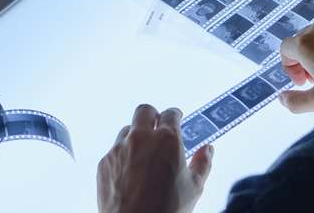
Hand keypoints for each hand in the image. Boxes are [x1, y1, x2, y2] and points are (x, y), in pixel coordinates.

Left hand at [98, 105, 213, 212]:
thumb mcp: (194, 187)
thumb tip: (207, 150)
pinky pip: (115, 150)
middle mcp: (141, 138)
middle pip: (144, 111)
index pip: (171, 114)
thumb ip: (203, 163)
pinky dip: (124, 155)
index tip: (176, 118)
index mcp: (167, 140)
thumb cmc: (166, 210)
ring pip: (127, 130)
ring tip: (145, 155)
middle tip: (158, 127)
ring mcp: (119, 149)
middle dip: (153, 115)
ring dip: (136, 136)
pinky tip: (131, 173)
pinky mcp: (105, 162)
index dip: (175, 115)